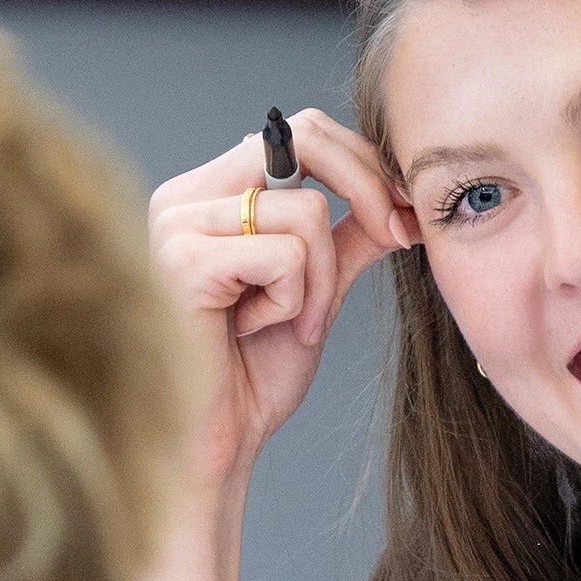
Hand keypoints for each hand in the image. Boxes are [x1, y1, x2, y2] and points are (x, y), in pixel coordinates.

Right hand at [146, 109, 418, 489]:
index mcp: (207, 195)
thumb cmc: (251, 377)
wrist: (214, 447)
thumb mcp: (317, 291)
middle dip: (366, 190)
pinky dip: (295, 302)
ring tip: (291, 324)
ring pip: (304, 211)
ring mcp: (176, 225)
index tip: (404, 214)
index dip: (362, 163)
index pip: (295, 133)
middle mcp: (183, 197)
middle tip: (398, 236)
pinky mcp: (183, 260)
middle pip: (300, 138)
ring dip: (323, 282)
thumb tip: (399, 200)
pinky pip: (286, 255)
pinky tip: (254, 333)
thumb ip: (349, 237)